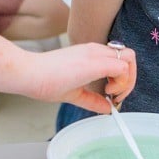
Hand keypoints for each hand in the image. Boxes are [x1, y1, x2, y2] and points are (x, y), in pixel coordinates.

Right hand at [20, 43, 135, 114]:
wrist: (28, 73)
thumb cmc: (43, 80)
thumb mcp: (73, 93)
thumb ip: (92, 100)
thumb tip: (107, 109)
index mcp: (90, 55)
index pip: (120, 58)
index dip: (123, 78)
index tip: (112, 95)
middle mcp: (95, 50)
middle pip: (129, 56)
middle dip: (130, 78)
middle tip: (117, 95)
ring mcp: (95, 54)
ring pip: (130, 57)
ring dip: (128, 79)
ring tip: (112, 93)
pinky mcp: (94, 62)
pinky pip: (122, 67)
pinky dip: (122, 82)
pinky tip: (108, 92)